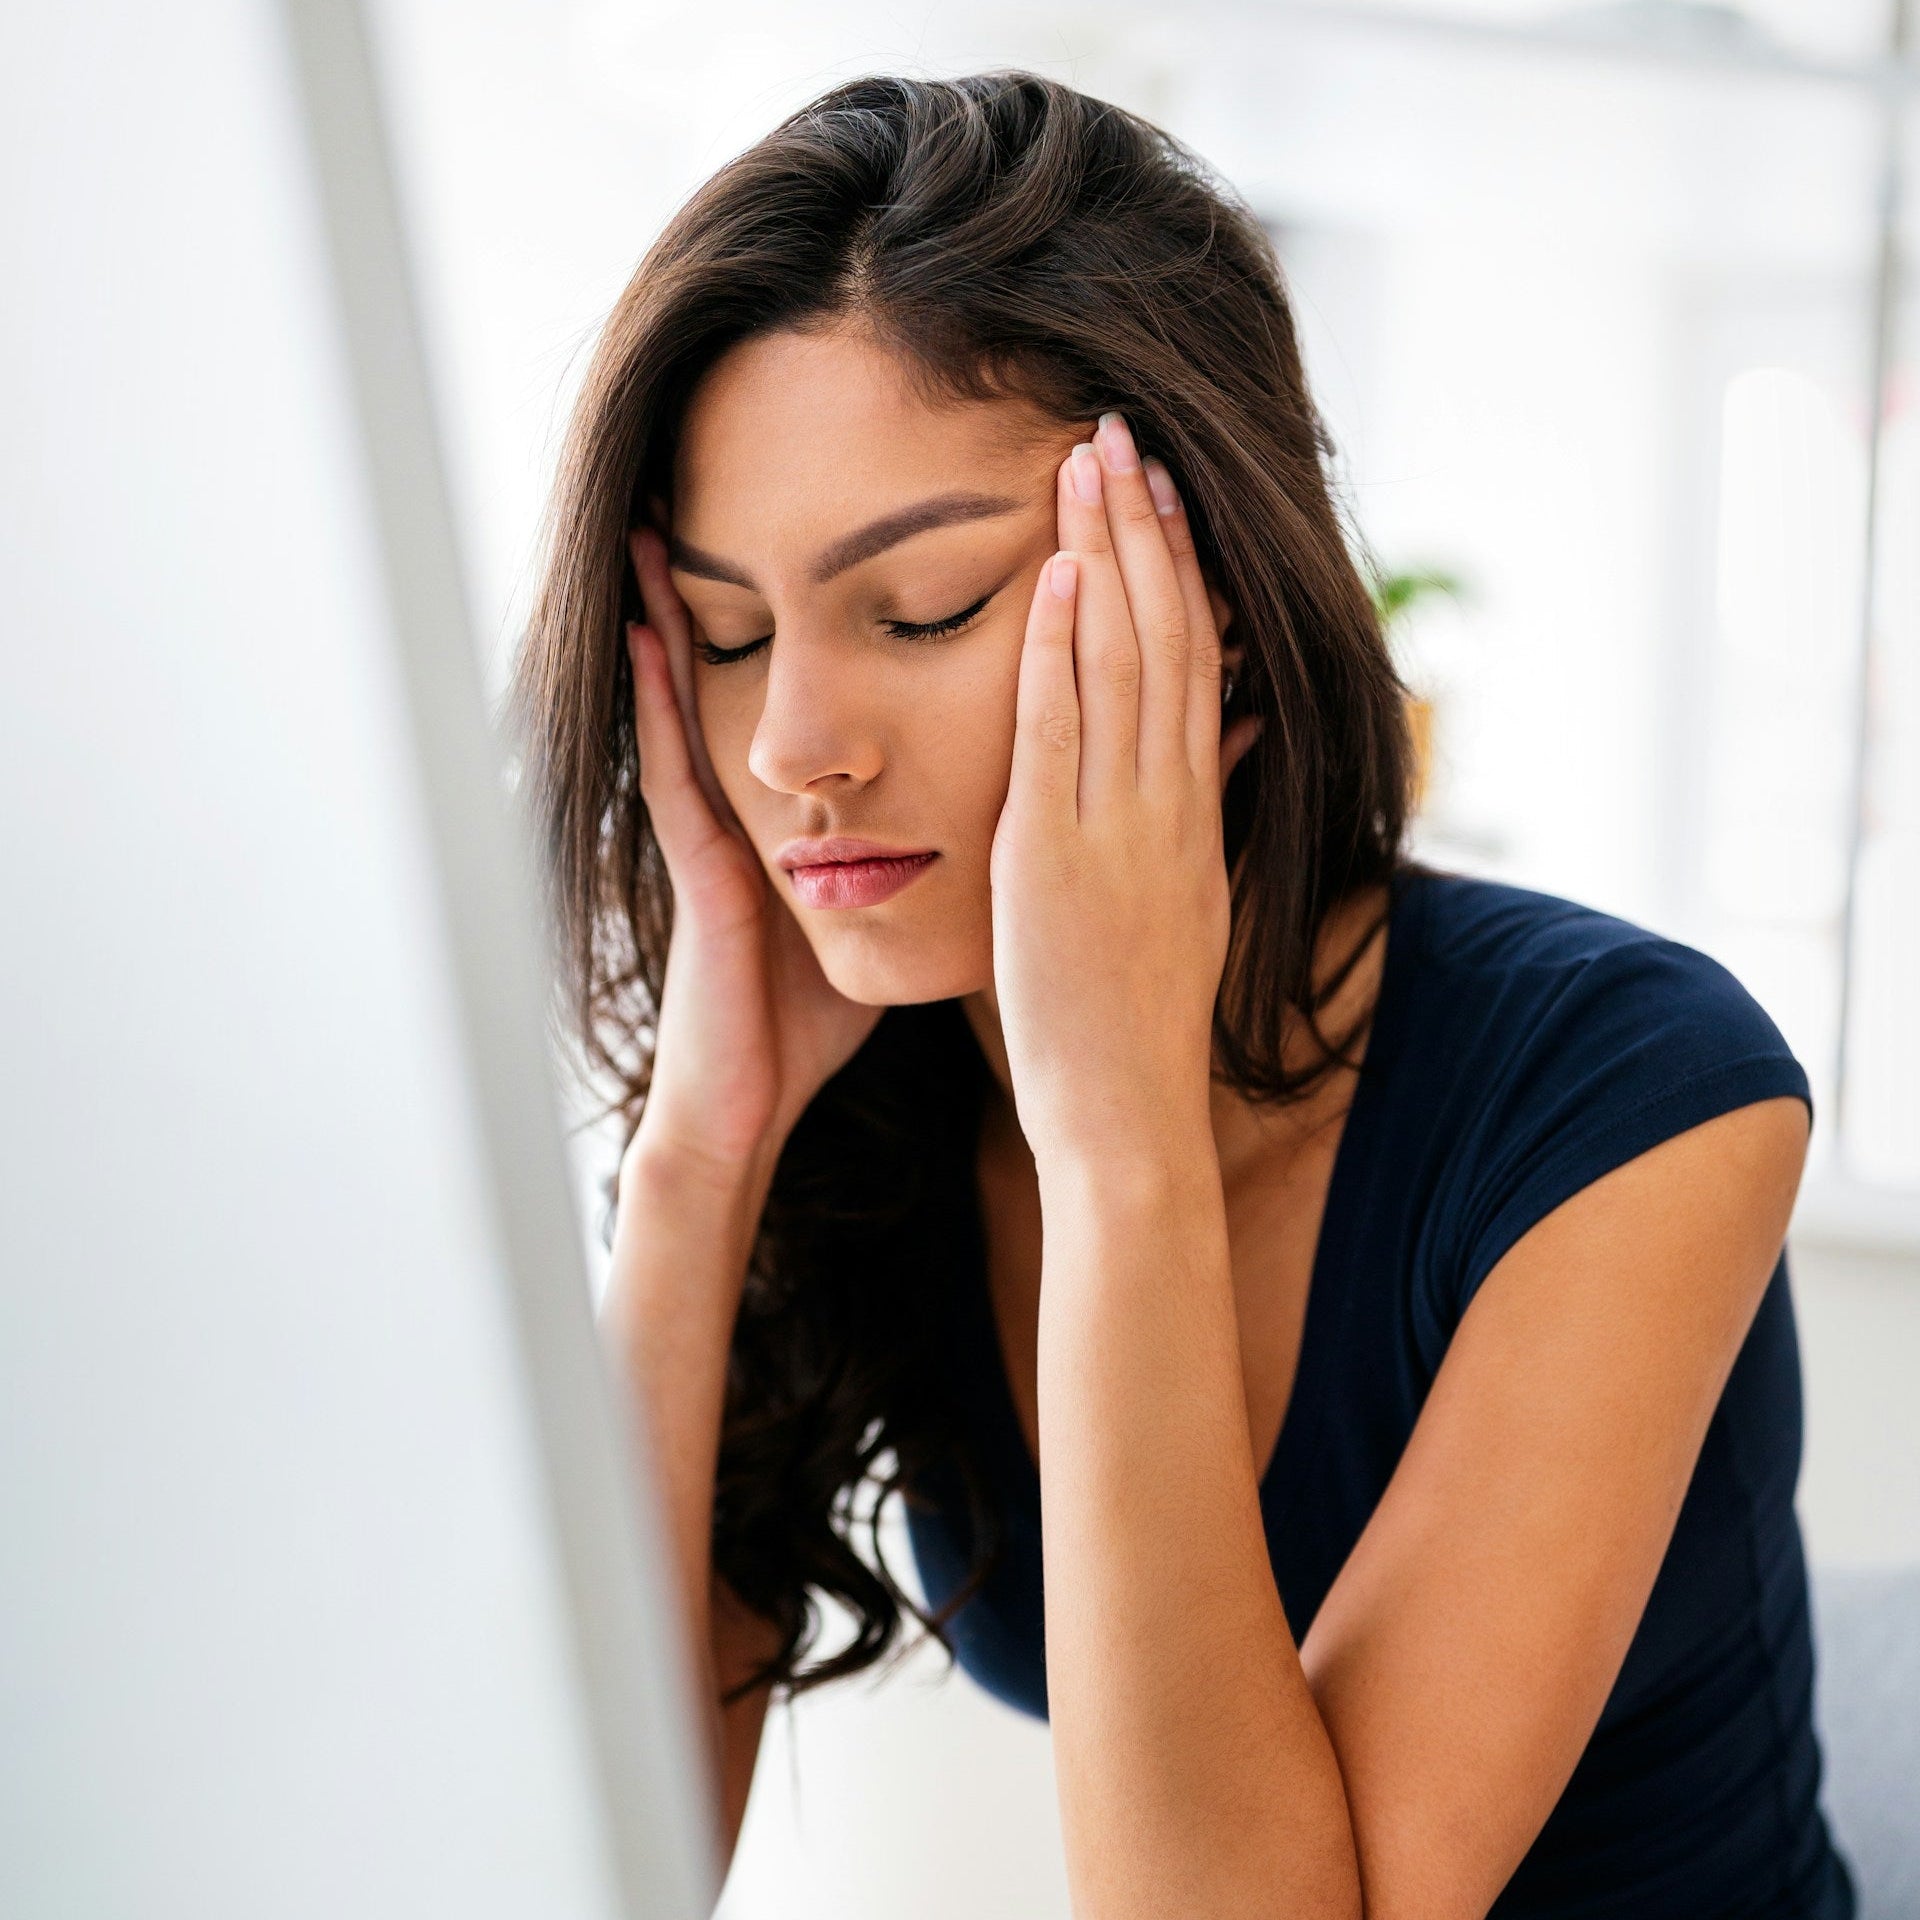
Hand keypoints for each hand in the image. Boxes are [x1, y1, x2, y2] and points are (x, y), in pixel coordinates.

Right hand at [620, 525, 882, 1191]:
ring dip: (680, 610)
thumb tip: (1011, 828)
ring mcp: (719, 823)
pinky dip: (652, 692)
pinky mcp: (695, 859)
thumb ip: (933, 865)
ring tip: (665, 520)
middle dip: (757, 586)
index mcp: (813, 806)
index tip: (866, 533)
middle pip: (762, 670)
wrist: (759, 1097)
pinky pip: (668, 760)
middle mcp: (760, 798)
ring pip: (700, 692)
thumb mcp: (882, 920)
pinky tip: (640, 627)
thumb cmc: (817, 1015)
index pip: (828, 688)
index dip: (844, 616)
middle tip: (752, 488)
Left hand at [989, 416, 1261, 1172]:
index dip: (1179, 566)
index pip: (1194, 661)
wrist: (1127, 1114)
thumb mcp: (1185, 899)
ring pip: (1122, 664)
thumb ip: (1199, 808)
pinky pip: (1059, 733)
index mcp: (1192, 810)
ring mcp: (1117, 825)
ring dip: (1103, 556)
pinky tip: (1046, 574)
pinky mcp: (1054, 856)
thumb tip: (1226, 731)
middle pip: (1167, 637)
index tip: (1161, 490)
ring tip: (1087, 461)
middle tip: (1124, 432)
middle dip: (1146, 529)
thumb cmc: (1137, 1020)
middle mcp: (1167, 803)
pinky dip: (1054, 650)